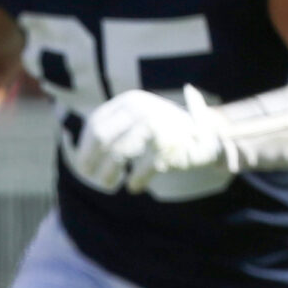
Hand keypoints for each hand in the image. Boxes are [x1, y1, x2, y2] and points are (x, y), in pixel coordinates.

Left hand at [70, 86, 230, 197]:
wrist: (208, 135)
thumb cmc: (164, 131)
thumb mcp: (137, 119)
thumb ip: (112, 129)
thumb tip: (80, 154)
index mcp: (130, 101)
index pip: (95, 123)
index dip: (84, 147)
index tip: (82, 165)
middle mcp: (142, 109)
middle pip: (102, 138)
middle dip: (90, 161)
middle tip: (89, 177)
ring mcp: (157, 126)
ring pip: (118, 154)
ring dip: (108, 174)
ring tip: (108, 185)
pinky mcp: (169, 147)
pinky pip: (141, 170)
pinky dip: (135, 181)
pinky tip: (133, 186)